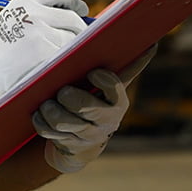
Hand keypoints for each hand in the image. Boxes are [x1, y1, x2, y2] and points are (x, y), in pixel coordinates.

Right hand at [0, 0, 89, 123]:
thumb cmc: (1, 46)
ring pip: (72, 35)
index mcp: (25, 0)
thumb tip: (76, 11)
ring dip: (71, 44)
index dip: (72, 1)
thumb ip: (39, 10)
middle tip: (79, 35)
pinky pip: (67, 51)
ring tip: (57, 51)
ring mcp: (40, 31)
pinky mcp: (46, 50)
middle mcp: (34, 12)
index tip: (78, 9)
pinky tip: (54, 61)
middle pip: (72, 16)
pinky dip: (65, 57)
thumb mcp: (13, 17)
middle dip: (78, 27)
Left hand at [33, 44, 156, 172]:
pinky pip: (52, 134)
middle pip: (86, 108)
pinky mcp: (70, 145)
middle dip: (70, 97)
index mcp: (118, 101)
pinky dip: (42, 123)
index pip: (115, 89)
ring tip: (46, 103)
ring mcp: (88, 135)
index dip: (103, 81)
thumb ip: (125, 68)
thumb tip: (152, 45)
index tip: (92, 73)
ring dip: (52, 111)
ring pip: (65, 123)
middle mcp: (106, 120)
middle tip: (62, 90)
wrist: (88, 141)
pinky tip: (39, 114)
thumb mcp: (111, 87)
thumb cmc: (98, 101)